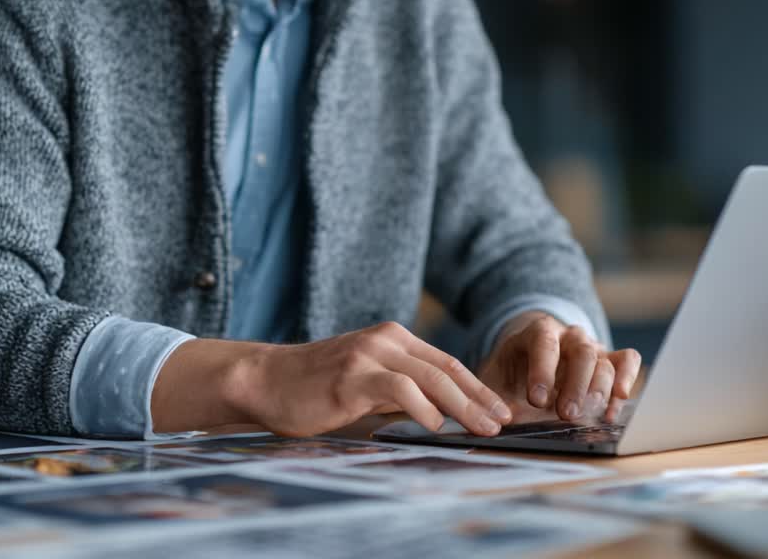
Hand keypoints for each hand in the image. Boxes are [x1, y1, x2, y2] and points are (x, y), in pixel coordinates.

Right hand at [153, 322, 511, 436]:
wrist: (265, 381)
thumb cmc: (314, 388)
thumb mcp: (366, 386)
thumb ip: (401, 393)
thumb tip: (442, 415)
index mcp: (391, 338)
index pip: (446, 362)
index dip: (476, 388)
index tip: (499, 410)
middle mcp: (384, 340)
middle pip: (446, 368)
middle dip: (479, 398)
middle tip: (502, 421)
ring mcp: (368, 355)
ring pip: (430, 377)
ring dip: (462, 406)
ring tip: (481, 428)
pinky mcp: (352, 375)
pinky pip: (399, 389)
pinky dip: (423, 408)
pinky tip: (436, 427)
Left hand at [478, 312, 640, 424]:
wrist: (529, 365)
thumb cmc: (511, 376)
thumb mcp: (495, 383)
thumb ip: (491, 400)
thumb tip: (489, 423)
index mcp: (537, 332)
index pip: (543, 342)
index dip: (542, 370)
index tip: (536, 400)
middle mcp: (568, 336)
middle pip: (582, 352)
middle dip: (575, 386)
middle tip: (567, 415)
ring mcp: (592, 347)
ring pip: (605, 361)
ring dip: (599, 391)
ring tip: (589, 416)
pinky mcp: (610, 361)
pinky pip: (627, 361)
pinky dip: (626, 381)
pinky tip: (614, 408)